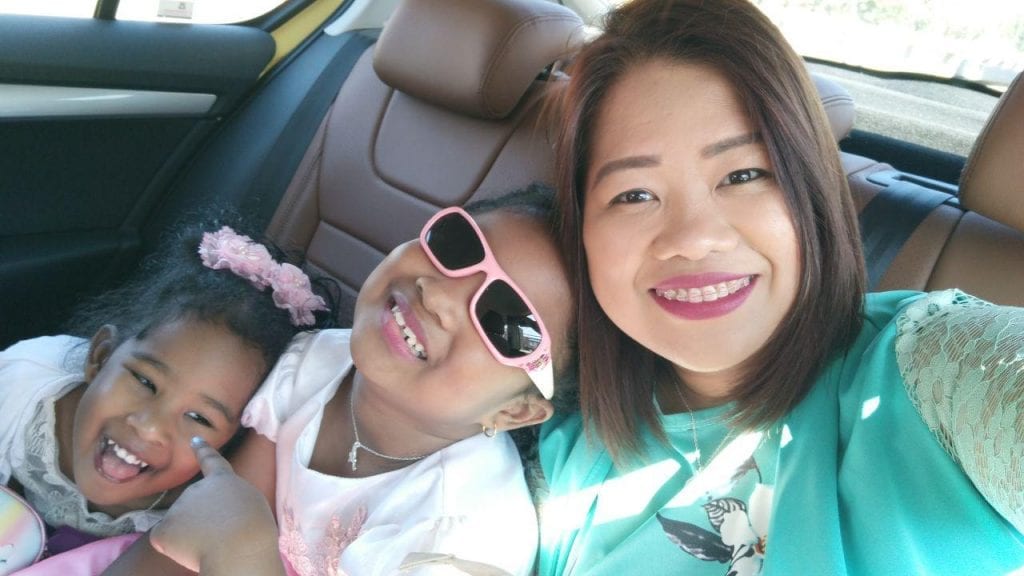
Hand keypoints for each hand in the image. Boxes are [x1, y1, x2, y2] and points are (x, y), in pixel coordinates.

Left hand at [150, 437, 282, 574]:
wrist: (238, 545)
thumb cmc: (254, 528)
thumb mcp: (252, 503)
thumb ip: (233, 501)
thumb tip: (217, 514)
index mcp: (222, 480)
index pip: (211, 461)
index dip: (203, 450)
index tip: (195, 440)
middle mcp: (196, 488)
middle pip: (195, 504)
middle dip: (204, 517)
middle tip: (223, 532)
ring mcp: (177, 507)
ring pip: (182, 525)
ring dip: (193, 534)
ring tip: (213, 543)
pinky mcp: (164, 529)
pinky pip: (165, 540)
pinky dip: (174, 548)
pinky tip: (191, 552)